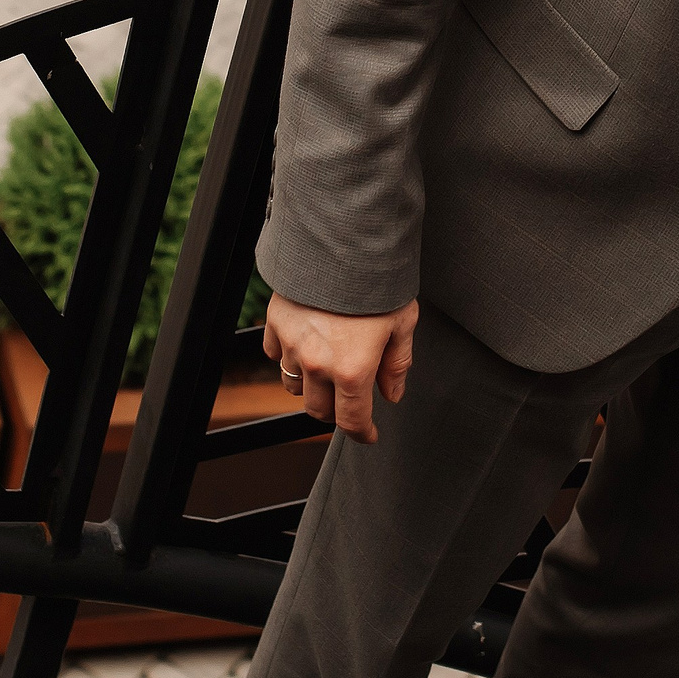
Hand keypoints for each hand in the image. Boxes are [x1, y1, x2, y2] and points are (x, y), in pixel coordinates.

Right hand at [263, 291, 418, 444]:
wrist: (344, 242)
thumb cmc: (379, 280)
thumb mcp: (403, 322)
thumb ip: (396, 364)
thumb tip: (391, 394)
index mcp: (353, 369)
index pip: (352, 420)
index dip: (362, 433)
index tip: (369, 434)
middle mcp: (317, 364)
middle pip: (320, 409)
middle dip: (337, 411)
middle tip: (352, 398)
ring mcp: (292, 346)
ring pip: (295, 386)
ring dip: (311, 386)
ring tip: (329, 369)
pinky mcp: (275, 325)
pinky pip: (276, 355)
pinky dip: (289, 356)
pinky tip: (307, 343)